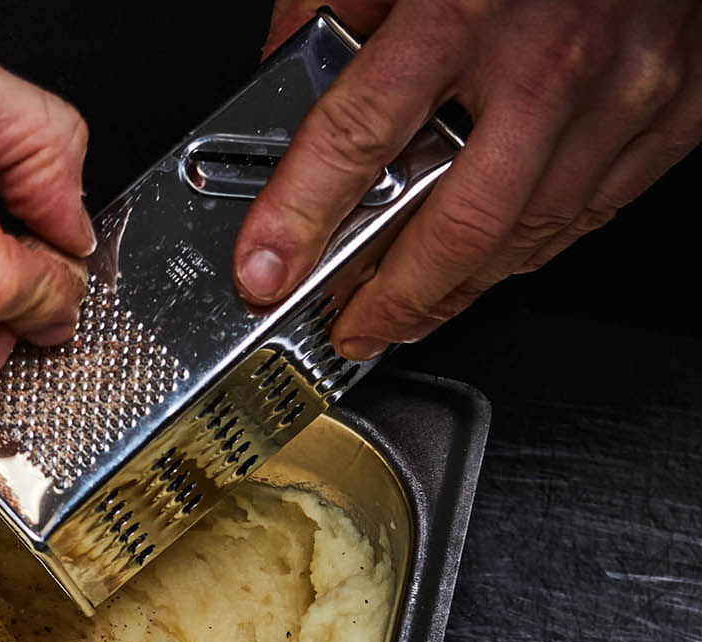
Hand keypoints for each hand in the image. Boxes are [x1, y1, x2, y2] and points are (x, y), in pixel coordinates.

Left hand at [238, 0, 701, 359]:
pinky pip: (594, 211)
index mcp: (464, 6)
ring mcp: (624, 92)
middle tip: (347, 326)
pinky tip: (490, 268)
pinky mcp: (677, 110)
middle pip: (457, 221)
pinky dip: (532, 252)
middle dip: (391, 297)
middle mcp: (548, 60)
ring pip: (529, 233)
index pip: (358, 134)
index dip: (299, 216)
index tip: (263, 271)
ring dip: (458, 290)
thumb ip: (336, 0)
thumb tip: (282, 64)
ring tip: (405, 314)